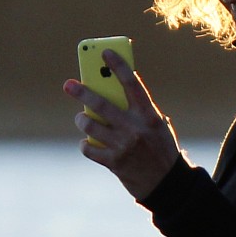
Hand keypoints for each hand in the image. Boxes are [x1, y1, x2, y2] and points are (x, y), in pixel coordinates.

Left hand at [63, 54, 183, 200]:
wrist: (167, 184)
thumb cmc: (159, 148)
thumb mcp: (156, 126)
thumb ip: (136, 110)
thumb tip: (107, 90)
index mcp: (149, 115)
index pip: (132, 83)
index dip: (118, 66)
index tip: (104, 52)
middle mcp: (135, 129)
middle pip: (102, 104)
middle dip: (82, 92)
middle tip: (69, 84)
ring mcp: (123, 146)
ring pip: (89, 125)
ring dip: (81, 120)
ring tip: (80, 118)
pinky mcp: (114, 163)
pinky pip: (88, 148)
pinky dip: (85, 143)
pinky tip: (88, 142)